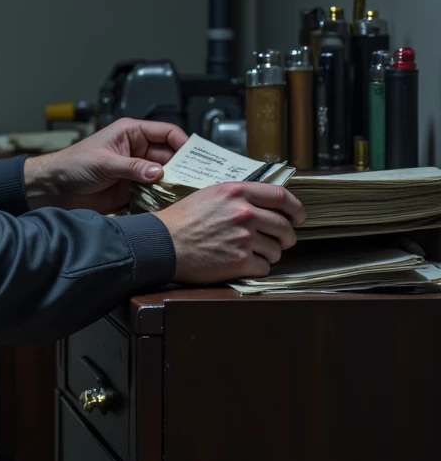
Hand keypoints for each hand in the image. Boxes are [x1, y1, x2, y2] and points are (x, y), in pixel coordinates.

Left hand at [23, 117, 188, 214]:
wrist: (52, 189)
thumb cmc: (71, 165)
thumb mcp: (103, 163)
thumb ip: (132, 168)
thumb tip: (158, 173)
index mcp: (131, 133)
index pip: (166, 133)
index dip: (183, 143)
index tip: (197, 158)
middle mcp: (137, 151)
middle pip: (170, 157)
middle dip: (184, 167)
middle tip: (199, 180)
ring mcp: (135, 172)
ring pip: (164, 177)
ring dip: (174, 185)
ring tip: (189, 194)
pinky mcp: (131, 191)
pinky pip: (153, 193)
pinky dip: (162, 199)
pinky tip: (171, 205)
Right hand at [156, 182, 306, 282]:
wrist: (162, 243)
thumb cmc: (182, 220)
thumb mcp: (211, 194)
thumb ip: (239, 196)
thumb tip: (265, 203)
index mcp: (238, 192)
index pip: (282, 197)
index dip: (296, 208)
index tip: (299, 216)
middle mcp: (244, 213)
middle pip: (284, 226)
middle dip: (287, 237)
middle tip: (281, 241)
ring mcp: (243, 238)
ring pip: (276, 250)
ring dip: (269, 254)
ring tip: (252, 253)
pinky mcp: (239, 261)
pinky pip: (264, 267)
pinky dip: (257, 268)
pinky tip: (242, 264)